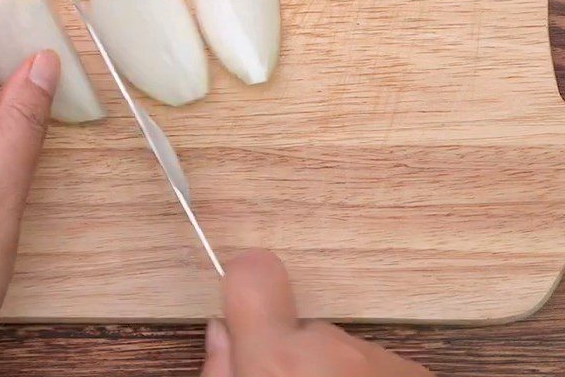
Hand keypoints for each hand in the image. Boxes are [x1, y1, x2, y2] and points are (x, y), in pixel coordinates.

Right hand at [202, 250, 432, 375]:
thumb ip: (222, 371)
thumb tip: (222, 334)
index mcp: (277, 361)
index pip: (252, 274)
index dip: (245, 283)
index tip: (243, 311)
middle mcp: (331, 351)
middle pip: (302, 328)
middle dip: (295, 358)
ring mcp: (382, 363)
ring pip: (344, 353)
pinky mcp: (418, 374)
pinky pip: (380, 369)